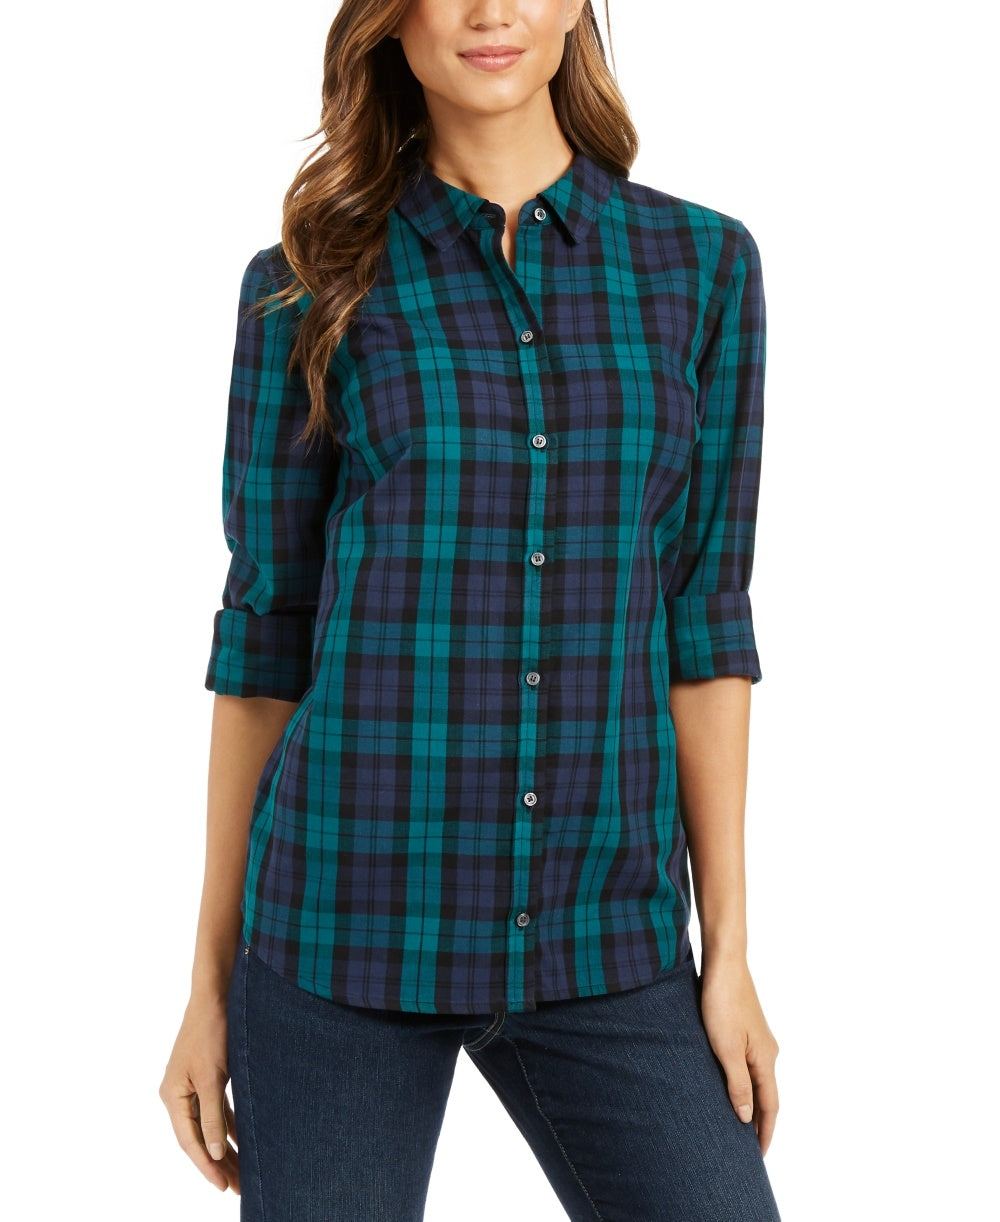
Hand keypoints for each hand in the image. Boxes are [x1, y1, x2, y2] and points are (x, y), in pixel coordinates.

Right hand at [159, 993, 239, 1192]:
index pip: (190, 1141)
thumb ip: (214, 1116)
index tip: (222, 1187)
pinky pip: (217, 1110)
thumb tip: (216, 1153)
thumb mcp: (213, 1076)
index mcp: (173, 1096)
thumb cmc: (212, 1031)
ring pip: (210, 1125)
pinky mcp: (207, 1076)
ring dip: (226, 1147)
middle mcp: (179, 1094)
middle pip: (200, 1137)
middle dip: (219, 1164)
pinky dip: (229, 1126)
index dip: (207, 1166)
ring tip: (243, 1173)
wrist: (217, 993)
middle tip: (238, 1188)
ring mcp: (192, 1085)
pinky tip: (242, 1141)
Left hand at [697, 956, 778, 1155]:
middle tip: (749, 1149)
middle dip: (760, 1122)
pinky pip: (749, 1066)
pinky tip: (732, 1086)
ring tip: (739, 1124)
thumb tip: (746, 1117)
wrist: (724, 963)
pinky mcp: (746, 1029)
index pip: (770, 1105)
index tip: (760, 1157)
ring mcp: (758, 1039)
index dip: (765, 1132)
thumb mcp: (725, 1047)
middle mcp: (767, 1051)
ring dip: (752, 1102)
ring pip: (758, 1080)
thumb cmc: (722, 1003)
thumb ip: (737, 1083)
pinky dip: (744, 1083)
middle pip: (767, 1095)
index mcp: (765, 1059)